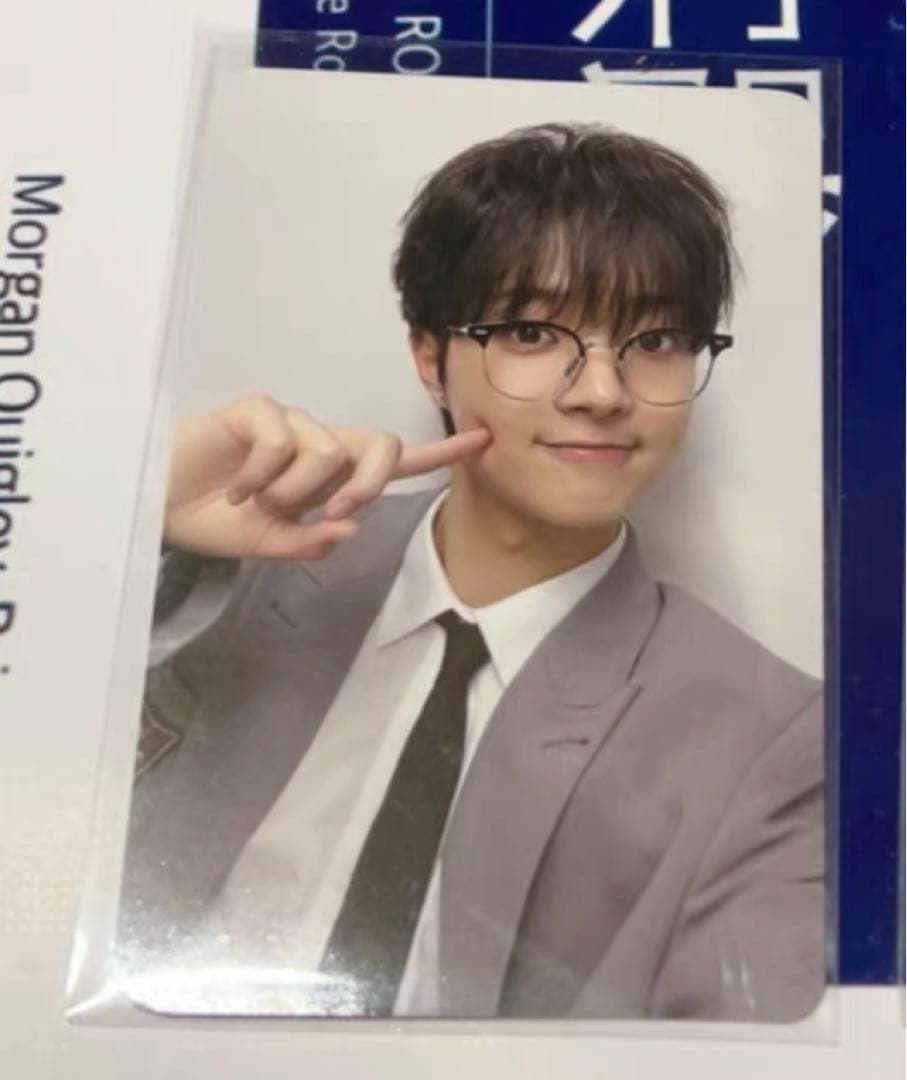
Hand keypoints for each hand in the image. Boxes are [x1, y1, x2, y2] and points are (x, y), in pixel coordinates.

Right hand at [163, 394, 491, 559]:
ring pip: (326, 450)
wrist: (161, 503)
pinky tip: (236, 487)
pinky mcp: (257, 409)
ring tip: (254, 503)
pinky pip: (281, 438)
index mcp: (330, 475)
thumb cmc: (216, 518)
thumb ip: (309, 541)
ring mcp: (289, 422)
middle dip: (370, 481)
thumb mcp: (269, 544)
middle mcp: (318, 443)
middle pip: (379, 442)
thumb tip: (350, 525)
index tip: (484, 440)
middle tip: (333, 511)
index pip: (392, 461)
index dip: (439, 453)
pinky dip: (261, 474)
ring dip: (292, 491)